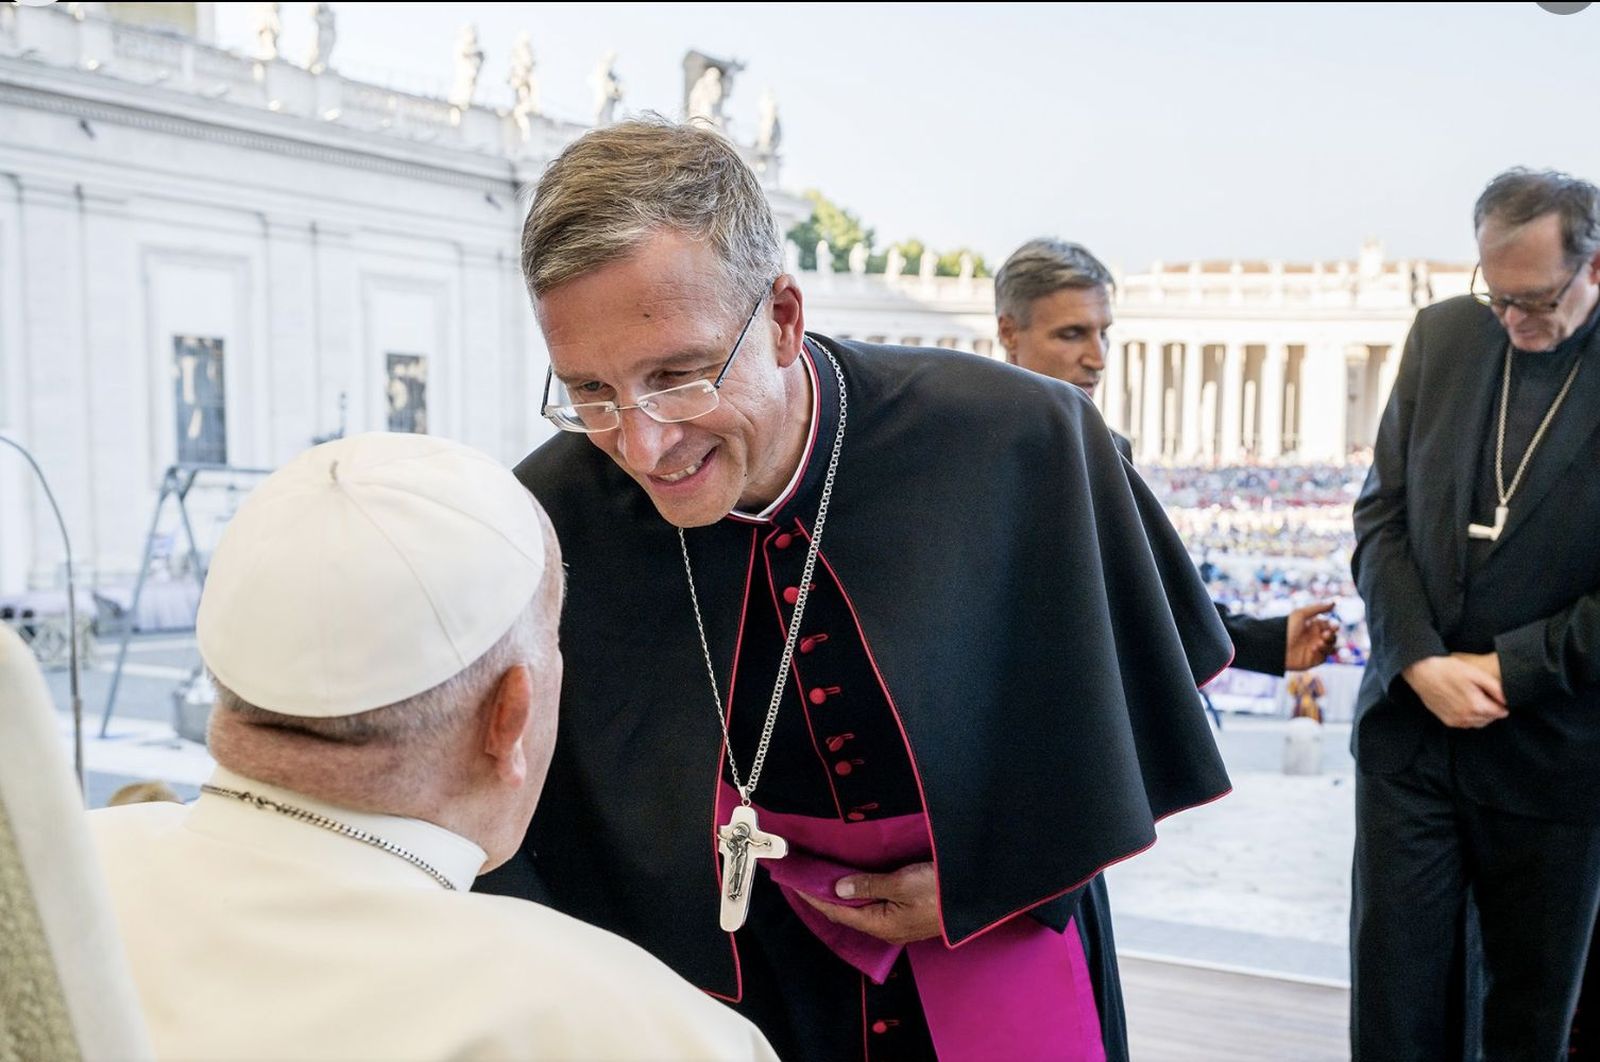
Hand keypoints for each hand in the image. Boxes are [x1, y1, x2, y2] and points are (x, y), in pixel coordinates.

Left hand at [796, 861, 941, 945]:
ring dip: (839, 895)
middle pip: (845, 913)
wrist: (974, 897)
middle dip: (822, 897)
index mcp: (880, 924)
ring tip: (820, 880)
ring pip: (858, 910)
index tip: (793, 881)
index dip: (813, 896)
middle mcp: (885, 929)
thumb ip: (869, 885)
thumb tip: (838, 888)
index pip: (836, 910)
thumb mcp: (902, 883)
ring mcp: (896, 924)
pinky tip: (852, 885)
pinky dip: (857, 895)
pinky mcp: (906, 916)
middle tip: (802, 878)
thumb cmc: (939, 891)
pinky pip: (872, 906)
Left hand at [1284, 601, 1339, 670]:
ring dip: (1329, 644)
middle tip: (1325, 634)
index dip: (1334, 625)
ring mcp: (1315, 649)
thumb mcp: (1300, 614)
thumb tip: (1334, 602)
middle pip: (1333, 636)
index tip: (1333, 626)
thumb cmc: (1286, 629)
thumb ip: (1318, 608)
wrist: (1275, 647)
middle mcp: (1315, 637)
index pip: (1330, 625)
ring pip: (1332, 647)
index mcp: (1313, 626)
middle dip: (1332, 635)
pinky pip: (1324, 656)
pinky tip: (1313, 648)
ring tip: (1319, 642)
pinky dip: (1323, 652)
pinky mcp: (1313, 660)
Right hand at [1403, 655, 1506, 728]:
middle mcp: (1466, 717)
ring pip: (1478, 722)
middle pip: (1490, 718)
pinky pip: (1465, 723)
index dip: (1502, 703)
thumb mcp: (1475, 673)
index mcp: (1476, 706)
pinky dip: (1468, 716)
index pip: (1500, 712)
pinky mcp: (1447, 720)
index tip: (1497, 695)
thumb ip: (1494, 688)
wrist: (1421, 672)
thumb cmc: (1446, 669)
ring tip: (1474, 698)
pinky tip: (1463, 703)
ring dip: (1481, 714)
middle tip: (1486, 694)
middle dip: (1492, 709)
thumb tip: (1507, 699)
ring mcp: (1455, 720)